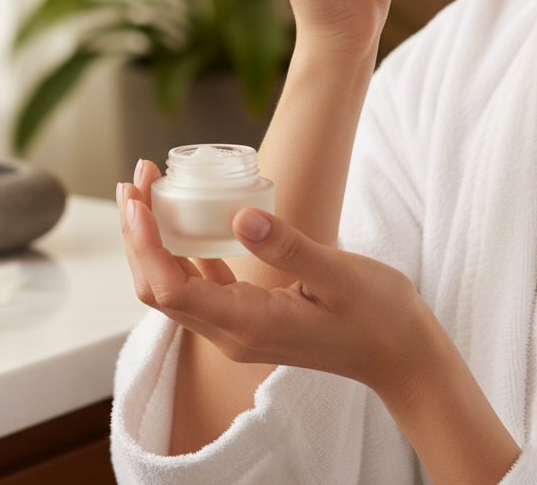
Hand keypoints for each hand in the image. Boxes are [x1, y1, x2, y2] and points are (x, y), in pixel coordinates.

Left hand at [118, 166, 423, 393]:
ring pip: (173, 285)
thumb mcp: (338, 274)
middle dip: (137, 234)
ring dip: (152, 239)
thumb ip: (288, 246)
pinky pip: (199, 284)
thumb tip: (239, 216)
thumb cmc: (378, 316)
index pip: (170, 289)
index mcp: (248, 325)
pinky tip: (181, 217)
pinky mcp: (248, 316)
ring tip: (145, 190)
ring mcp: (237, 327)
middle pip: (158, 287)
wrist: (401, 356)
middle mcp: (232, 333)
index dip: (144, 244)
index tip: (137, 199)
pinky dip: (180, 248)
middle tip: (134, 180)